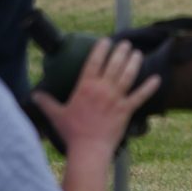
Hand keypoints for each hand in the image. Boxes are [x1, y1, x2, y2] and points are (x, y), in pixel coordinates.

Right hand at [32, 38, 159, 157]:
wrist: (88, 150)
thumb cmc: (72, 132)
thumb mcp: (56, 115)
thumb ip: (46, 102)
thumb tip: (34, 95)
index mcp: (85, 87)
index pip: (94, 62)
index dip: (100, 49)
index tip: (106, 40)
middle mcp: (102, 89)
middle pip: (114, 64)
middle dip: (121, 51)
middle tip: (125, 43)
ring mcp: (116, 98)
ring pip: (128, 75)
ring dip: (134, 62)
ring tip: (137, 53)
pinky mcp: (126, 109)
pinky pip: (140, 96)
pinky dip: (149, 87)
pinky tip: (157, 78)